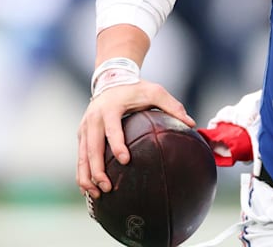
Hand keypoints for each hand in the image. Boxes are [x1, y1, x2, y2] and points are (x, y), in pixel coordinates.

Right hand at [76, 80, 193, 198]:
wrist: (111, 78)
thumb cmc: (136, 88)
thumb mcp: (156, 91)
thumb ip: (173, 106)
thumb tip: (191, 123)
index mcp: (110, 109)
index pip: (112, 129)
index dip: (117, 145)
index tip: (125, 160)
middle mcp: (93, 119)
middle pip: (92, 148)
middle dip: (98, 169)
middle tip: (108, 186)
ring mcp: (85, 127)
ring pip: (82, 156)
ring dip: (87, 176)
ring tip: (97, 194)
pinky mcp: (82, 134)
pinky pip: (81, 156)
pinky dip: (82, 173)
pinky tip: (89, 189)